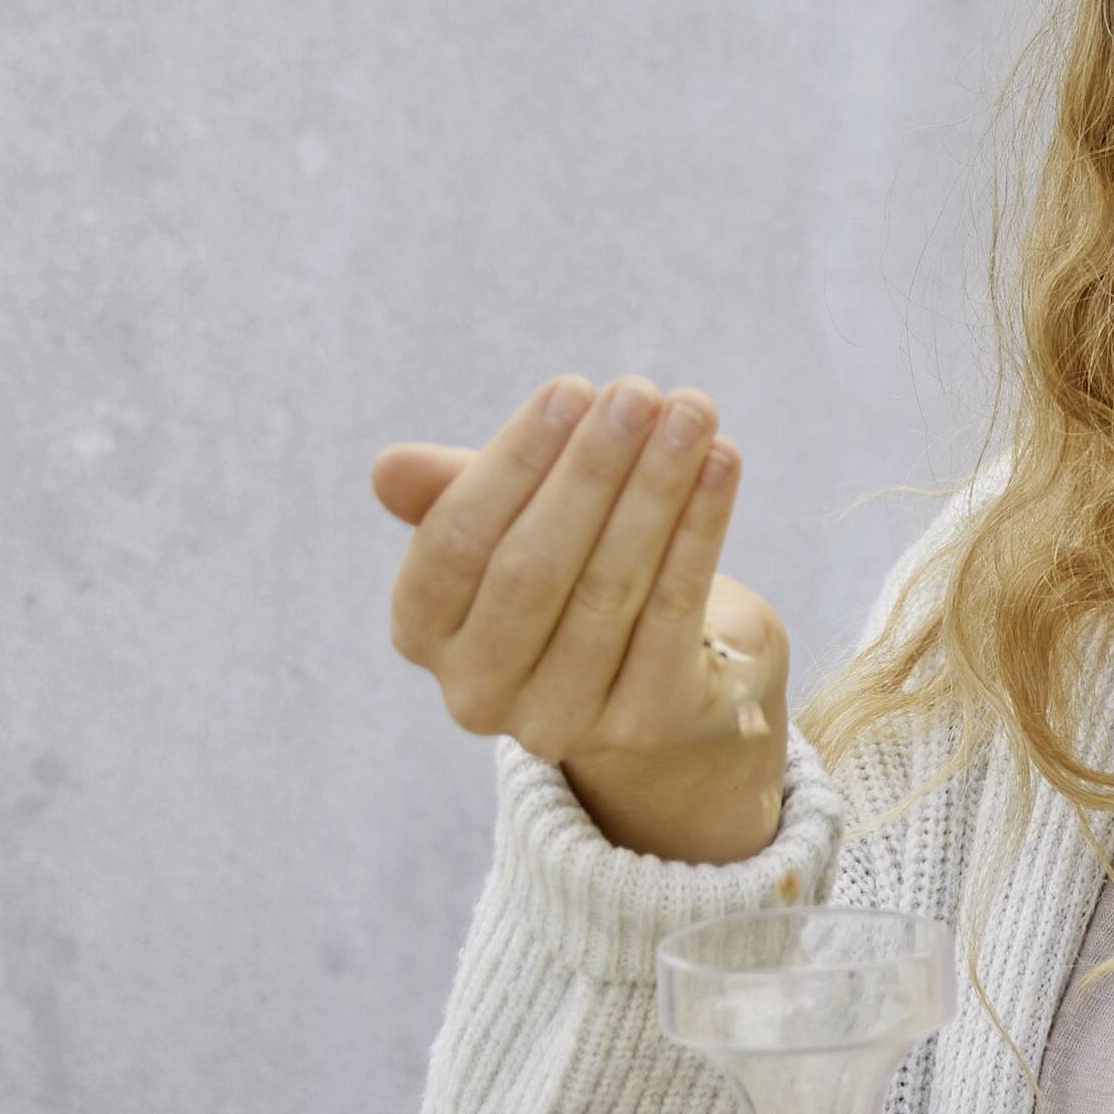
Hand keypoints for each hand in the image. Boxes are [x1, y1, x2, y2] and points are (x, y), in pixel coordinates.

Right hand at [373, 377, 791, 863]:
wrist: (665, 668)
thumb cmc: (569, 568)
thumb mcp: (509, 522)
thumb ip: (454, 490)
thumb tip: (390, 470)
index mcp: (424, 630)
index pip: (455, 539)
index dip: (514, 462)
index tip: (571, 389)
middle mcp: (477, 689)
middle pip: (532, 568)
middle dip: (591, 469)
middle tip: (638, 392)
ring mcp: (559, 717)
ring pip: (609, 586)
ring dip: (656, 488)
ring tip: (692, 414)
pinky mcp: (643, 724)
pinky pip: (673, 613)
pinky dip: (701, 529)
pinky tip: (723, 464)